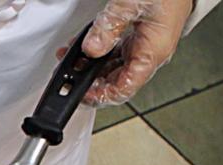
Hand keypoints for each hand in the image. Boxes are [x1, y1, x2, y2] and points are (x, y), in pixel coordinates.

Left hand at [78, 0, 193, 105]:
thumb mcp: (132, 3)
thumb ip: (109, 26)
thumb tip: (90, 49)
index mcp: (153, 53)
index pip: (124, 90)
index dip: (99, 96)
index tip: (80, 92)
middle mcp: (150, 54)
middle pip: (116, 82)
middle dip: (90, 82)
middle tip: (69, 76)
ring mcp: (144, 45)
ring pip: (113, 68)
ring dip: (90, 67)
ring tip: (70, 59)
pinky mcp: (140, 36)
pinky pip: (116, 53)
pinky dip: (98, 53)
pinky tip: (83, 48)